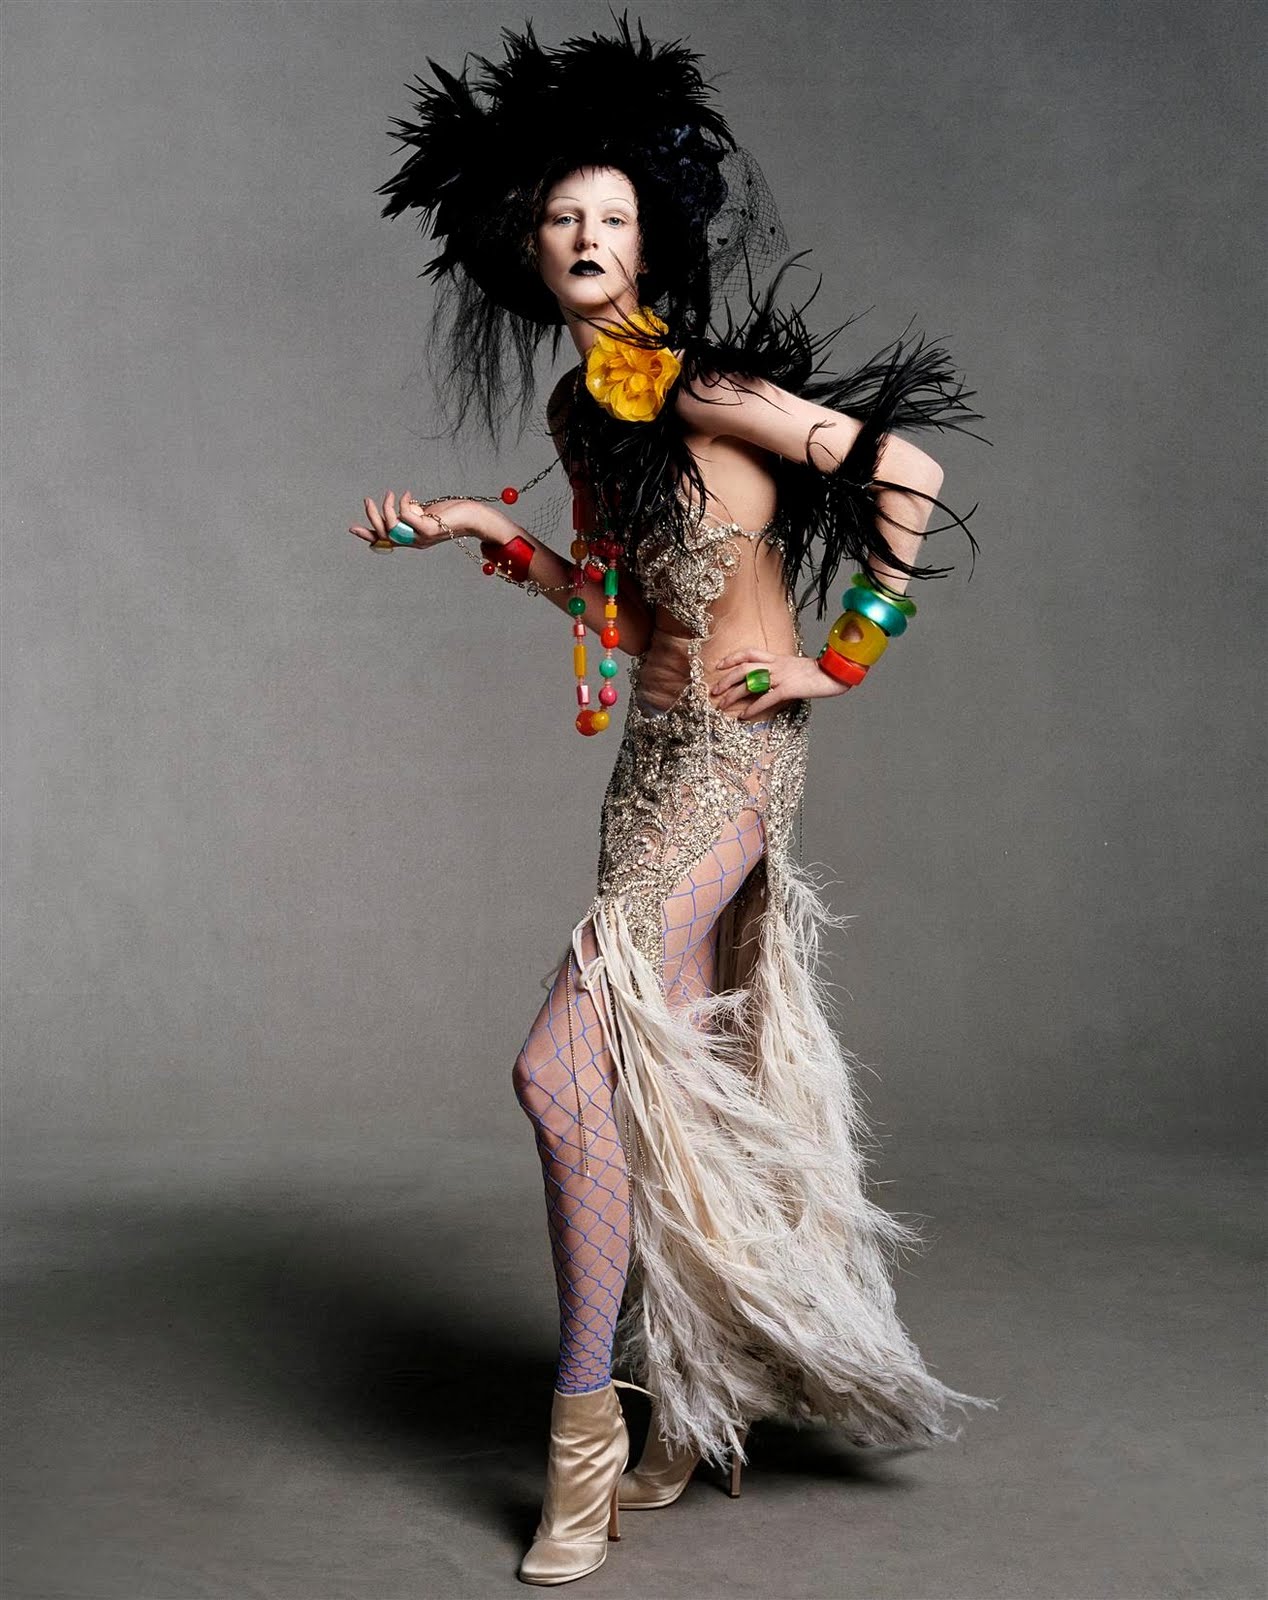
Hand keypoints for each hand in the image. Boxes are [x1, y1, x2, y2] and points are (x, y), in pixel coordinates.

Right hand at [348, 491, 511, 548]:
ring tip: (390, 493)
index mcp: (413, 540)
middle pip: (384, 533)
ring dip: (386, 508)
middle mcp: (415, 542)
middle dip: (372, 517)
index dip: (368, 535)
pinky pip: (406, 515)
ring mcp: (421, 537)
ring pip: (392, 525)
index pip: (386, 540)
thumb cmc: (453, 514)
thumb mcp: (429, 514)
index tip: (352, 529)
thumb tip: (404, 505)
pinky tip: (408, 494)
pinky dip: (403, 502)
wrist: (474, 518)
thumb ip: (415, 513)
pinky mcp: (428, 527)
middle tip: (368, 500)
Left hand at [710, 649, 850, 718]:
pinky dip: (753, 708)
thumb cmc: (817, 672)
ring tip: (722, 705)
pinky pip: (765, 699)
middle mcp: (776, 665)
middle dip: (726, 679)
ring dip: (733, 695)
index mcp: (777, 658)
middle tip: (714, 691)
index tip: (718, 665)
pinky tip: (744, 716)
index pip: (749, 653)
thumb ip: (780, 670)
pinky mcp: (788, 689)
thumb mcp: (795, 666)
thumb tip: (768, 679)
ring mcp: (781, 676)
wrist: (835, 673)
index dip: (732, 658)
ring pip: (750, 683)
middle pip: (743, 668)